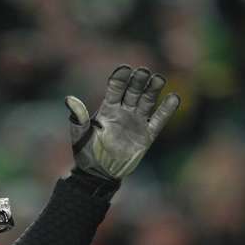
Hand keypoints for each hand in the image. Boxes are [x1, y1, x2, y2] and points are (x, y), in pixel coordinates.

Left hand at [65, 65, 180, 180]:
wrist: (99, 174)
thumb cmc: (86, 154)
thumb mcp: (80, 136)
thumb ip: (78, 119)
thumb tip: (69, 100)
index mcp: (107, 108)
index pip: (115, 88)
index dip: (120, 78)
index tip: (125, 69)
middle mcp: (123, 111)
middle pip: (133, 91)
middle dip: (138, 80)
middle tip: (144, 72)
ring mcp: (136, 122)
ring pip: (147, 101)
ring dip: (153, 89)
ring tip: (159, 79)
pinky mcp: (147, 135)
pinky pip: (158, 120)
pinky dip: (166, 110)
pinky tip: (174, 98)